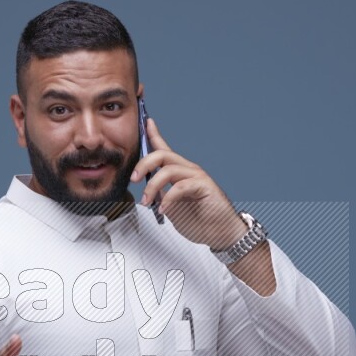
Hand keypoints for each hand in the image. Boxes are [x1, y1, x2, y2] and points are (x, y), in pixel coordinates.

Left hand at [131, 116, 246, 249]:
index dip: (154, 135)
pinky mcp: (204, 186)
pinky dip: (168, 198)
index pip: (164, 149)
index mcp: (180, 173)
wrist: (221, 233)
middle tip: (134, 179)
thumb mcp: (172, 208)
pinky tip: (163, 209)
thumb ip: (160, 197)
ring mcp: (197, 177)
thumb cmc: (201, 222)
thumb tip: (148, 192)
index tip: (146, 122)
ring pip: (168, 170)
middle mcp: (188, 170)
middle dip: (143, 164)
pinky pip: (180, 186)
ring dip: (152, 186)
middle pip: (162, 155)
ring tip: (147, 202)